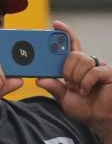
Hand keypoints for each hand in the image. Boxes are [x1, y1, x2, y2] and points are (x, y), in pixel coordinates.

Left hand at [37, 20, 111, 141]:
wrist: (99, 119)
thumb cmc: (84, 107)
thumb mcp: (63, 98)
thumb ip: (53, 87)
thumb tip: (39, 79)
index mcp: (76, 66)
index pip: (71, 45)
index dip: (65, 33)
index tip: (55, 24)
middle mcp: (88, 63)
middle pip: (73, 54)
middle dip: (67, 71)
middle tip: (70, 85)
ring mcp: (100, 67)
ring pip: (82, 61)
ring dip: (77, 78)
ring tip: (79, 89)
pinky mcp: (110, 73)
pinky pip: (93, 71)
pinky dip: (86, 83)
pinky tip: (86, 91)